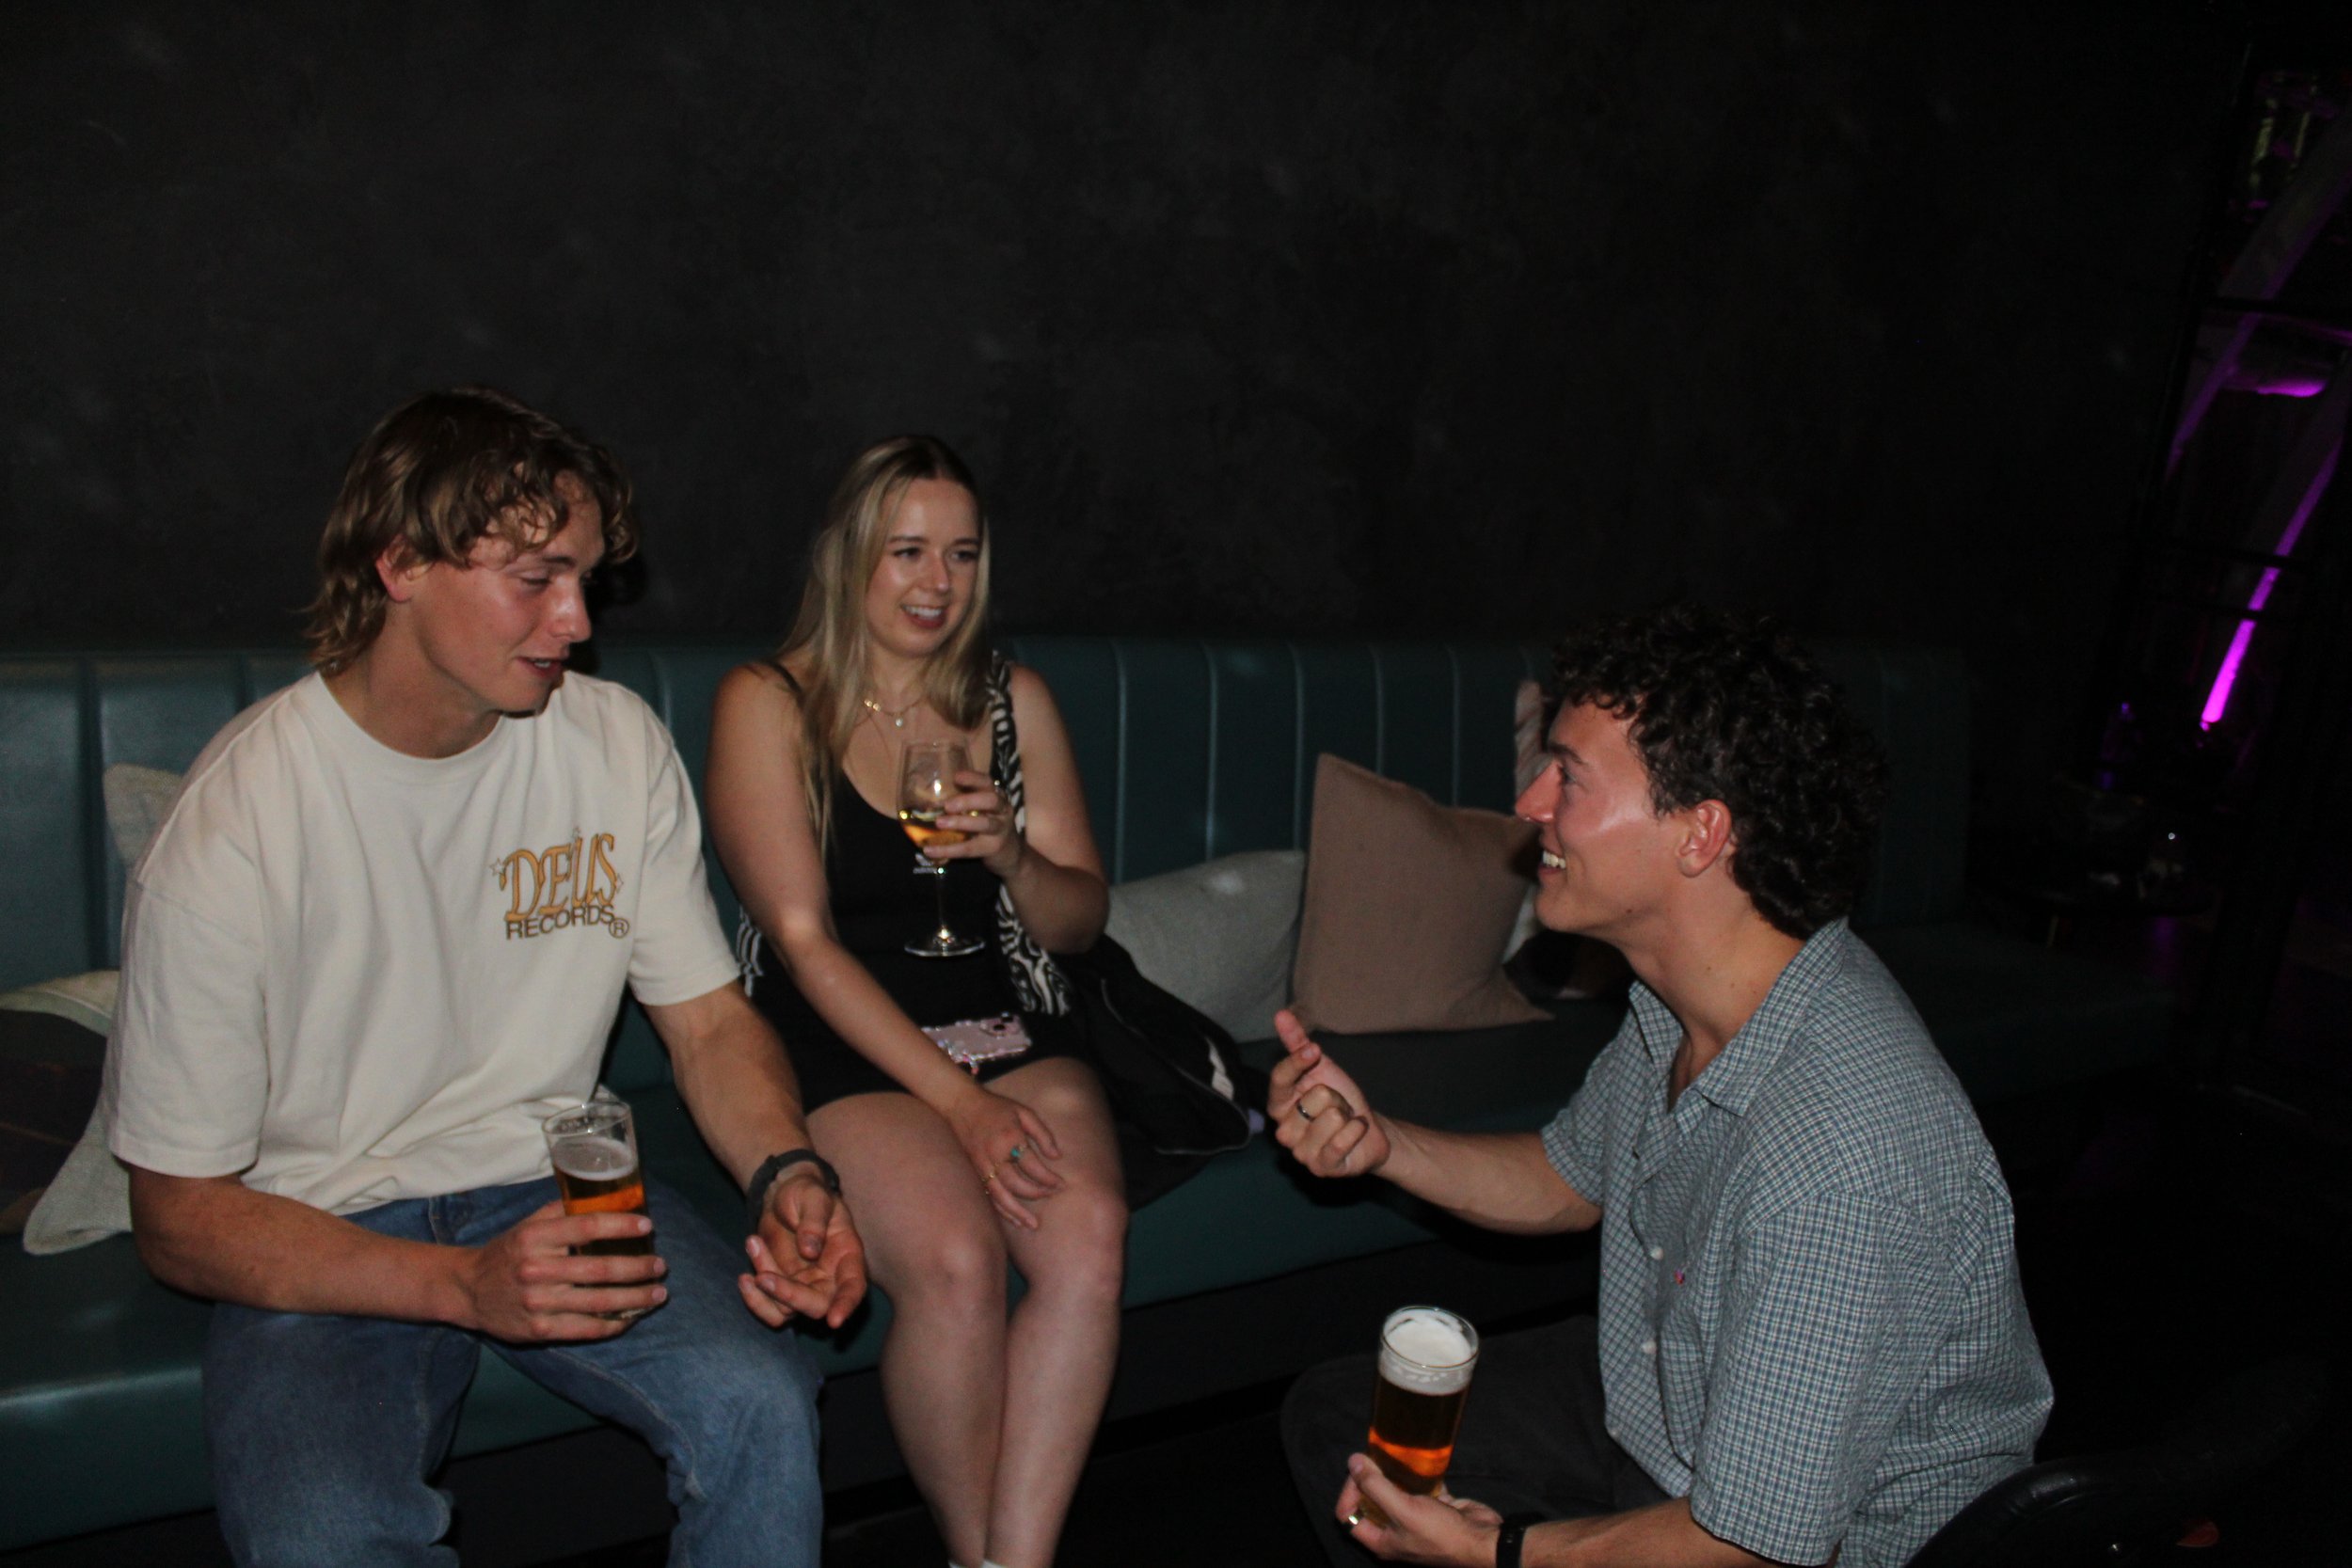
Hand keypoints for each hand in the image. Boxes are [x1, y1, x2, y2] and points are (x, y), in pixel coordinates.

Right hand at [460, 1200, 666, 1341]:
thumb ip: (563, 1212)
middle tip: (660, 1265)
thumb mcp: (529, 1224)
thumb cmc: (508, 1252)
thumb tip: (609, 1200)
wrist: (469, 1290)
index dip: (622, 1225)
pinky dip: (614, 1324)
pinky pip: (586, 1329)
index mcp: (535, 1238)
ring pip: (599, 1302)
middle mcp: (536, 1270)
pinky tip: (632, 1318)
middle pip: (600, 1269)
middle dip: (638, 1268)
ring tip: (658, 1294)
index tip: (648, 1226)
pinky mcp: (540, 1329)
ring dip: (635, 1299)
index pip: (587, 1227)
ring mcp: (538, 1303)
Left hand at [741, 1170, 867, 1329]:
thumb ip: (814, 1221)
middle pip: (817, 1305)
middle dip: (789, 1296)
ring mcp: (804, 1288)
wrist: (781, 1195)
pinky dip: (754, 1300)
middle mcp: (829, 1279)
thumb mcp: (813, 1196)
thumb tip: (810, 1250)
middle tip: (762, 1276)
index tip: (834, 1320)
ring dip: (765, 1288)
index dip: (846, 1304)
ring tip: (753, 1243)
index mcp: (847, 1256)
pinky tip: (744, 1278)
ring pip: (787, 1309)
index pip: (853, 1286)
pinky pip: (769, 1309)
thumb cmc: (806, 1193)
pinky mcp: (781, 1291)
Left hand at [928, 768, 1023, 877]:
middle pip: (991, 801)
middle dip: (968, 800)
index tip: (956, 777)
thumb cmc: (989, 826)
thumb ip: (965, 803)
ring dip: (960, 822)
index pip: (987, 783)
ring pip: (984, 824)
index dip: (973, 779)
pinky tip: (930, 850)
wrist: (1011, 854)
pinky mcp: (993, 848)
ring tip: (939, 823)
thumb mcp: (983, 811)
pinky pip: (970, 849)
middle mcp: (1002, 811)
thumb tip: (932, 799)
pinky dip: (948, 850)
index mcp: (996, 797)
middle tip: (947, 805)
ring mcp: (1000, 830)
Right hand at [947, 1087, 1063, 1228]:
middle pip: (1015, 1184)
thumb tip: (1056, 1156)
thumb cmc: (996, 1108)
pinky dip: (1000, 1210)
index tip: (1061, 1185)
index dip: (1048, 1178)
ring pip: (999, 1196)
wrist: (960, 1105)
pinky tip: (1013, 1219)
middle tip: (1051, 1197)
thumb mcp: (1024, 1112)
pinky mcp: (973, 1172)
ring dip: (1017, 1212)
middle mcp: (993, 1155)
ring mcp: (980, 1166)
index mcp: (1008, 1138)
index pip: (1031, 1165)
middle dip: (1035, 1194)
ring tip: (1032, 1226)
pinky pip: (987, 1196)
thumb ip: (1042, 1134)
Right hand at [1270, 1009, 1390, 1178]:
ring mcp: (1300, 1152)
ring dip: (1348, 1116)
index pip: (1279, 1079)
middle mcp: (1283, 1129)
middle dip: (1337, 1096)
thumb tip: (1281, 1014)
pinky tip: (1354, 1134)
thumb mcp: (1321, 1067)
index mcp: (1278, 1104)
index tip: (1315, 1050)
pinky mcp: (1320, 1168)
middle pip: (1316, 1095)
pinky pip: (1342, 1140)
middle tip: (1337, 1107)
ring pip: (1332, 1117)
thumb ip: (1298, 1043)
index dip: (1298, 1062)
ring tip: (1344, 1123)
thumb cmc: (1340, 1099)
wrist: (1366, 1130)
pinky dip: (1357, 1131)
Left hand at [1337, 1454, 1502, 1565]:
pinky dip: (1418, 1474)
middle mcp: (1396, 1533)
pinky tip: (1417, 1458)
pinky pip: (1420, 1488)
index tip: (1358, 1471)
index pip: (1349, 1517)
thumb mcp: (1403, 1510)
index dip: (1348, 1493)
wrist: (1484, 1541)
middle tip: (1374, 1458)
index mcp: (1382, 1541)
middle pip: (1371, 1504)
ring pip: (1395, 1494)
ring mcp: (1416, 1520)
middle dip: (1369, 1480)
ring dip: (1392, 1475)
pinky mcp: (1436, 1508)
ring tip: (1391, 1454)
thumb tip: (1352, 1462)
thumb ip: (1376, 1486)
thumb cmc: (1440, 1533)